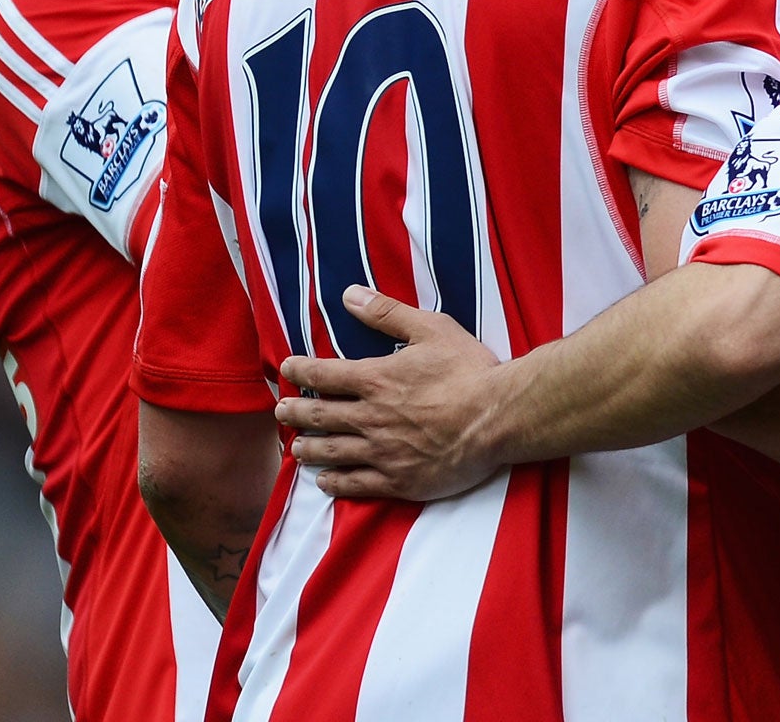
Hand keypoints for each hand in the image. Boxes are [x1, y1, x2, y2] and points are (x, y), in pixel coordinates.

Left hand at [277, 286, 503, 500]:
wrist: (498, 417)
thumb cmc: (469, 370)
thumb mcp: (432, 328)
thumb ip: (387, 313)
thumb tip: (349, 294)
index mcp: (376, 379)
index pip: (325, 375)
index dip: (301, 371)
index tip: (287, 369)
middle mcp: (371, 418)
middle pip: (320, 416)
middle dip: (295, 412)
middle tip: (281, 411)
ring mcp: (382, 452)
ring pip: (332, 452)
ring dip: (308, 449)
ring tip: (295, 448)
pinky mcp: (399, 480)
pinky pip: (356, 484)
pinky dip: (335, 482)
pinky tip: (325, 480)